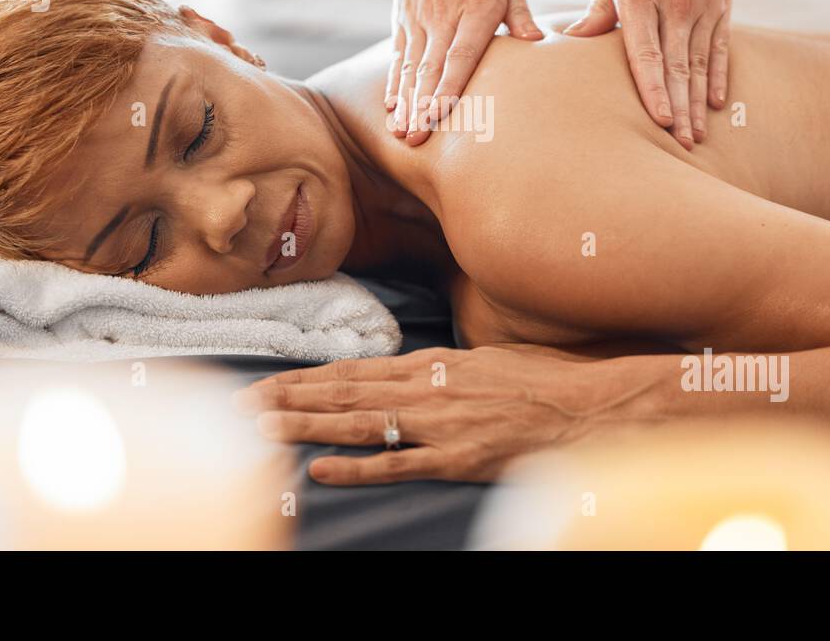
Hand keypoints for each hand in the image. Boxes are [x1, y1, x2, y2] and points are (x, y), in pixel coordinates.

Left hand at [231, 346, 599, 484]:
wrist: (588, 404)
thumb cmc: (543, 380)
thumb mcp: (486, 359)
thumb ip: (443, 368)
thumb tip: (413, 371)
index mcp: (431, 363)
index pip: (352, 370)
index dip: (304, 378)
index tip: (266, 382)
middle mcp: (426, 388)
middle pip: (342, 394)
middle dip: (287, 399)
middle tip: (240, 404)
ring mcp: (439, 424)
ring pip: (358, 424)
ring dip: (306, 426)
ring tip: (261, 427)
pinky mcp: (456, 457)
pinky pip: (398, 463)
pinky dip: (357, 467)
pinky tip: (320, 469)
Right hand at [390, 0, 542, 145]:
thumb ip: (518, 5)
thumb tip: (533, 40)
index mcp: (475, 1)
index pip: (460, 55)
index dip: (449, 90)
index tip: (440, 119)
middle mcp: (441, 10)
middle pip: (430, 68)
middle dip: (422, 108)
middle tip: (414, 142)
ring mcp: (417, 9)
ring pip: (410, 64)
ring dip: (405, 101)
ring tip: (399, 132)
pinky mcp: (402, 5)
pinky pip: (398, 49)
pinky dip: (395, 77)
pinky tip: (392, 100)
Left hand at [567, 0, 733, 148]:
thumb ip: (599, 1)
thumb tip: (575, 39)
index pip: (646, 52)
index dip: (653, 90)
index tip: (658, 122)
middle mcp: (676, 0)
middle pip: (677, 66)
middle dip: (677, 109)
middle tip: (679, 148)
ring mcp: (704, 0)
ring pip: (700, 62)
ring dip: (697, 103)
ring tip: (696, 138)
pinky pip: (720, 44)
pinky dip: (719, 74)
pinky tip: (716, 102)